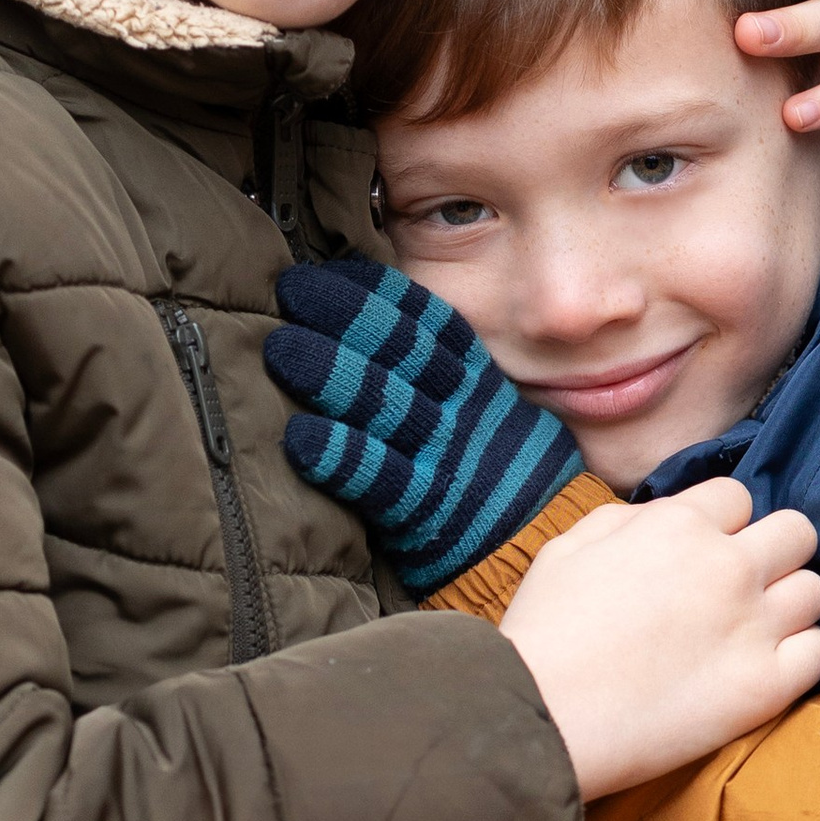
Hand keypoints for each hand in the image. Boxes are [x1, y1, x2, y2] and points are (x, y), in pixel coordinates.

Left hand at [267, 256, 582, 597]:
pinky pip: (379, 479)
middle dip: (346, 315)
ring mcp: (444, 460)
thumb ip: (439, 376)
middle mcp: (461, 412)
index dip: (378, 292)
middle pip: (403, 351)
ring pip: (385, 405)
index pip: (429, 323)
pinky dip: (340, 456)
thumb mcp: (486, 413)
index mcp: (477, 383)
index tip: (331, 269)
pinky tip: (300, 437)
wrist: (539, 551)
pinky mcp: (424, 513)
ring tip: (280, 347)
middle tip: (292, 289)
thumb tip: (373, 328)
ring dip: (330, 374)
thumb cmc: (497, 477)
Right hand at [499, 480, 819, 801]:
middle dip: (773, 554)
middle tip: (742, 589)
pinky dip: (798, 658)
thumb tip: (665, 516)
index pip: (739, 498)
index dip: (722, 526)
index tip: (704, 555)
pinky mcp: (767, 685)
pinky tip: (763, 669)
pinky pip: (819, 652)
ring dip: (788, 607)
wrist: (541, 716)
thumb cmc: (544, 633)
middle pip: (797, 533)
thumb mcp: (569, 546)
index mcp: (680, 523)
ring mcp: (754, 624)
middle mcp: (728, 564)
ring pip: (814, 591)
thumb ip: (627, 519)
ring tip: (752, 633)